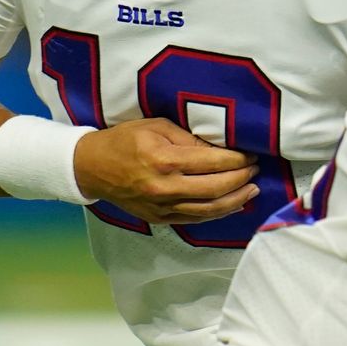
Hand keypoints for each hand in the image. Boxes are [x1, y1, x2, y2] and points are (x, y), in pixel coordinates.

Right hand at [73, 118, 257, 223]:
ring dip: (235, 200)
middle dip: (241, 179)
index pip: (212, 162)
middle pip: (216, 188)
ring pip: (209, 209)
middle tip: (255, 169)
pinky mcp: (159, 218)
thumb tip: (219, 149)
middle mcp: (165, 187)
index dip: (237, 159)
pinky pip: (195, 218)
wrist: (91, 167)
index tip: (250, 154)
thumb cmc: (124, 140)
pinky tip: (232, 204)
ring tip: (252, 189)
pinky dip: (217, 213)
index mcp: (165, 160)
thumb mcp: (157, 127)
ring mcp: (161, 206)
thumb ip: (189, 139)